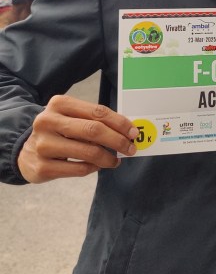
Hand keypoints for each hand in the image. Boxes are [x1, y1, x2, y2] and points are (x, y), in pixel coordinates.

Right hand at [18, 95, 138, 182]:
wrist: (24, 151)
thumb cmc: (58, 131)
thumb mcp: (71, 117)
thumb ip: (95, 120)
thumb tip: (127, 131)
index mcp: (59, 104)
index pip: (98, 112)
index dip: (120, 123)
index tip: (133, 132)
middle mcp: (48, 121)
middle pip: (93, 130)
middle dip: (118, 141)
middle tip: (131, 148)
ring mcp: (43, 145)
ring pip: (88, 152)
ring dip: (108, 158)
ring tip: (115, 160)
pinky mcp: (41, 167)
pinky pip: (79, 169)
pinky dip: (93, 168)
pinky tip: (96, 166)